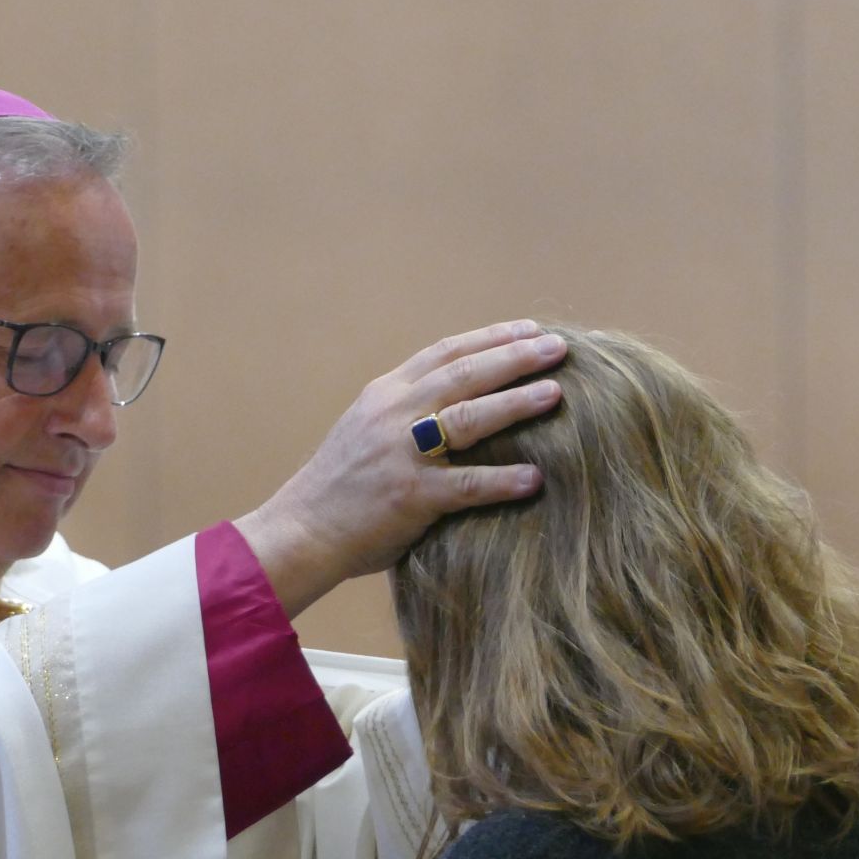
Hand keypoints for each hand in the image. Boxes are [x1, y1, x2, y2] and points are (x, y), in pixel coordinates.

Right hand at [234, 321, 565, 617]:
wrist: (300, 530)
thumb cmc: (340, 486)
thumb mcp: (367, 430)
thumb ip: (407, 411)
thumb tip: (461, 399)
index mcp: (385, 394)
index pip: (445, 353)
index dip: (491, 337)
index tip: (530, 328)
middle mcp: (393, 414)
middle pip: (463, 373)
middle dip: (515, 357)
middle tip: (558, 347)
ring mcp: (400, 454)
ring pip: (467, 417)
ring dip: (515, 403)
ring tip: (555, 393)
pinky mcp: (409, 496)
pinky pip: (465, 485)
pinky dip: (502, 480)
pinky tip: (535, 478)